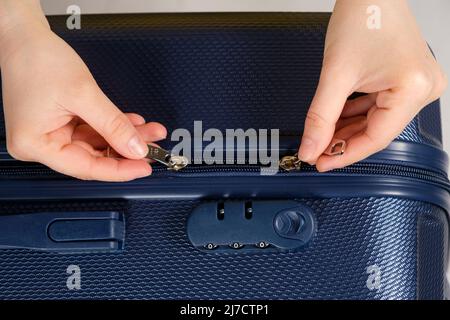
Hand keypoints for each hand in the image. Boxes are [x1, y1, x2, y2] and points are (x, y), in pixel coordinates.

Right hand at [0, 1, 165, 180]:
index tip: (143, 167)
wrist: (25, 36)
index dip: (119, 170)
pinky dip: (113, 127)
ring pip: (97, 144)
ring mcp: (51, 133)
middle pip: (93, 157)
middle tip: (152, 149)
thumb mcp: (83, 94)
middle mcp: (40, 143)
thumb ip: (112, 125)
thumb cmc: (37, 58)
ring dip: (124, 138)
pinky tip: (133, 124)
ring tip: (150, 132)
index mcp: (34, 144)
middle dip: (126, 151)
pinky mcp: (60, 123)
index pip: (85, 167)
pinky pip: (93, 130)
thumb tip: (135, 148)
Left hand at [298, 0, 446, 170]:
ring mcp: (415, 84)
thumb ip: (320, 117)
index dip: (345, 154)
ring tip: (321, 139)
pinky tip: (336, 123)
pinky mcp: (404, 80)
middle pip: (376, 131)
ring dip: (346, 131)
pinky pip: (378, 107)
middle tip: (316, 152)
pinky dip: (355, 115)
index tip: (321, 162)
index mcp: (414, 88)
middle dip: (343, 143)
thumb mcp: (335, 73)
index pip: (376, 138)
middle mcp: (422, 88)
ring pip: (375, 121)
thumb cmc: (365, 14)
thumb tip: (311, 147)